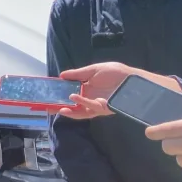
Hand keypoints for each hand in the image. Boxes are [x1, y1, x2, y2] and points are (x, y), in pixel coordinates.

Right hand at [57, 63, 179, 119]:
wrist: (132, 79)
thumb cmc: (116, 73)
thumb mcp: (94, 70)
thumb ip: (78, 73)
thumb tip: (61, 75)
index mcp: (87, 89)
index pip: (71, 95)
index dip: (61, 97)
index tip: (49, 96)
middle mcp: (91, 99)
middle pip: (74, 107)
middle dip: (62, 109)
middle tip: (49, 108)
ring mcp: (97, 105)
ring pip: (81, 111)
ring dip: (71, 110)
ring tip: (62, 105)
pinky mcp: (105, 108)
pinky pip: (91, 108)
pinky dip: (82, 103)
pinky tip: (75, 96)